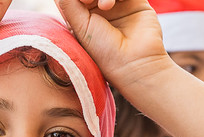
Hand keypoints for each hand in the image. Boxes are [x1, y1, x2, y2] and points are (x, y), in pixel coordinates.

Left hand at [54, 0, 170, 88]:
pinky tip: (116, 3)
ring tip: (106, 6)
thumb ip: (69, 4)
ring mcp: (117, 6)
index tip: (82, 2)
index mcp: (82, 19)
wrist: (133, 63)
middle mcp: (98, 11)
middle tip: (87, 0)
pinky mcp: (135, 2)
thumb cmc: (104, 53)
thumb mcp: (80, 28)